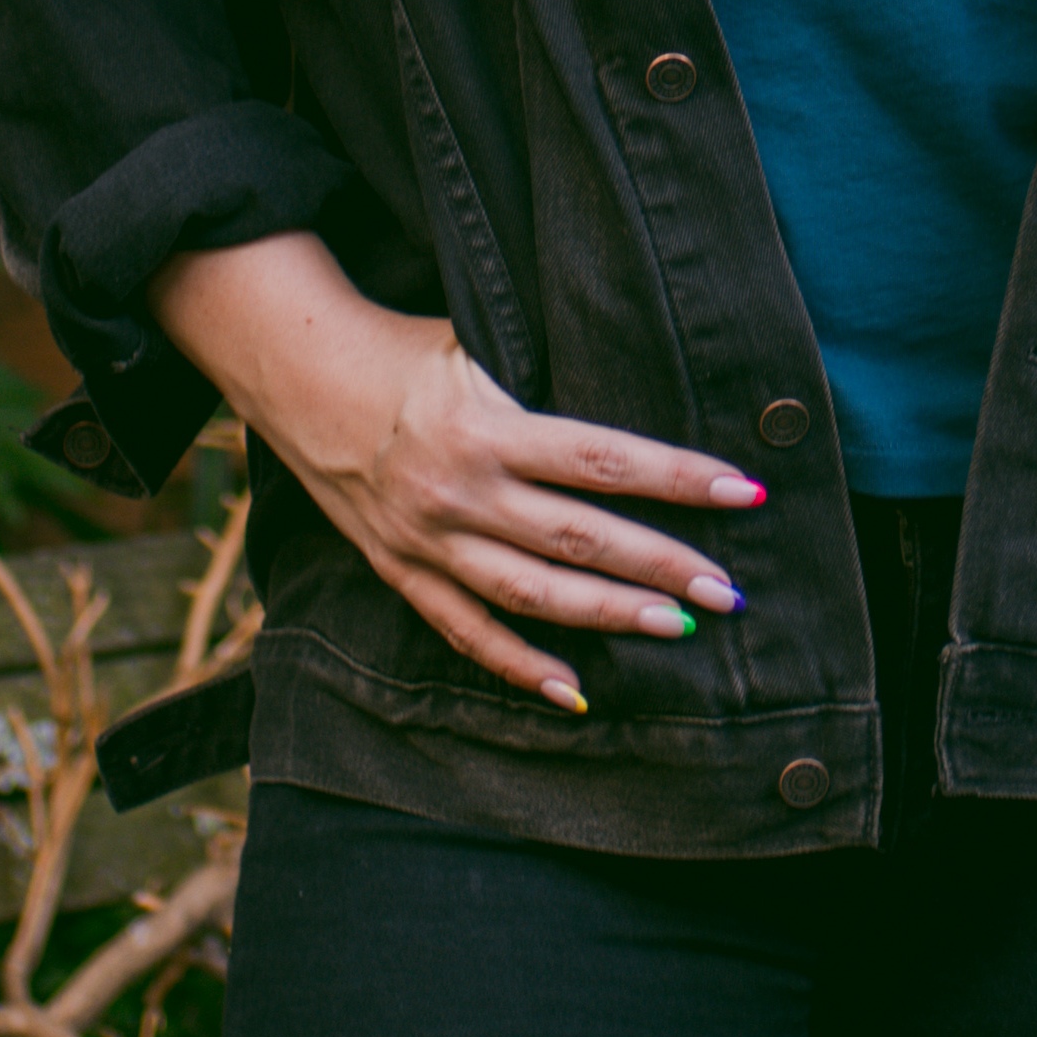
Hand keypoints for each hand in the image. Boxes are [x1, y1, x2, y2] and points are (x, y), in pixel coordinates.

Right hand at [150, 232, 764, 714]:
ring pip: (531, 593)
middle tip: (729, 590)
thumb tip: (632, 424)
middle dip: (662, 564)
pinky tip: (575, 690)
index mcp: (485, 423)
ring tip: (677, 630)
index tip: (740, 490)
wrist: (295, 372)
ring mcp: (426, 539)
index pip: (600, 458)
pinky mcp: (399, 570)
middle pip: (578, 536)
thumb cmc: (403, 349)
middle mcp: (459, 489)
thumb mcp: (474, 345)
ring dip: (608, 614)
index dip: (675, 476)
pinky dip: (519, 665)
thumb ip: (541, 388)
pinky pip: (464, 631)